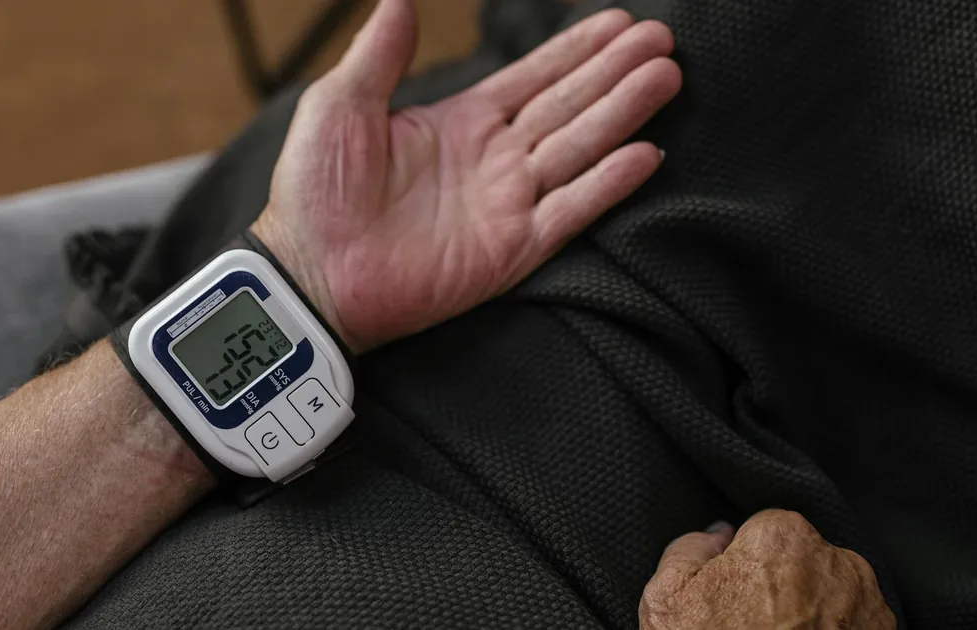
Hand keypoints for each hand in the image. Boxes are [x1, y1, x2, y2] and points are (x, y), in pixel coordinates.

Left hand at [252, 0, 680, 351]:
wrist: (310, 272)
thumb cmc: (314, 192)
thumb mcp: (339, 105)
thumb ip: (380, 54)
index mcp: (462, 122)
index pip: (535, 77)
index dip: (578, 50)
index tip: (619, 23)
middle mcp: (496, 159)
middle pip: (571, 105)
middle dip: (617, 72)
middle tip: (664, 41)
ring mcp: (509, 204)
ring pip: (580, 147)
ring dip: (624, 113)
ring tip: (667, 78)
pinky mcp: (513, 248)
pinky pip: (571, 210)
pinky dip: (608, 184)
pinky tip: (646, 155)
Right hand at [640, 510, 895, 629]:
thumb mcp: (666, 600)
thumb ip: (689, 548)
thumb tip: (718, 537)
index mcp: (784, 539)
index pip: (764, 531)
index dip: (744, 564)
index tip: (733, 595)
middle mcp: (837, 566)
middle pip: (804, 561)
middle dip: (783, 587)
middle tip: (753, 627)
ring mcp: (868, 610)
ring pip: (834, 595)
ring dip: (814, 614)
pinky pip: (855, 626)